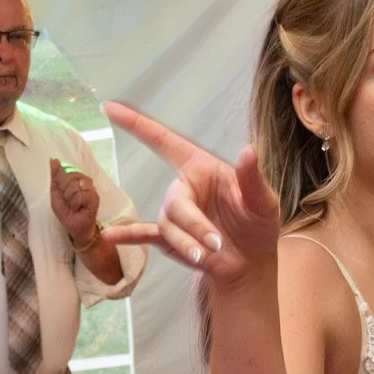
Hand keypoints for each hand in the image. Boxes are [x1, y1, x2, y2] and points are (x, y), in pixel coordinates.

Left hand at [49, 158, 101, 250]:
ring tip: (73, 206)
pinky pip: (82, 195)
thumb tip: (53, 160)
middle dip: (65, 190)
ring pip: (76, 185)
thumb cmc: (66, 211)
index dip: (61, 180)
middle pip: (71, 175)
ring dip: (70, 198)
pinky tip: (79, 208)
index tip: (62, 192)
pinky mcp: (95, 197)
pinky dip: (77, 203)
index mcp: (76, 178)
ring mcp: (91, 189)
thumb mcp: (55, 193)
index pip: (67, 169)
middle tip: (68, 201)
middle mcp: (85, 181)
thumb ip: (55, 176)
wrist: (75, 227)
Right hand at [100, 101, 281, 284]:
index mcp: (202, 168)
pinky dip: (128, 235)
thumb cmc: (258, 226)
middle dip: (194, 225)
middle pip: (174, 203)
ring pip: (168, 226)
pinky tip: (110, 236)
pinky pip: (144, 234)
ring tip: (209, 256)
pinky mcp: (169, 240)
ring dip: (186, 242)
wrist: (251, 264)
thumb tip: (248, 151)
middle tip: (216, 244)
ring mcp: (175, 215)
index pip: (164, 141)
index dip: (137, 124)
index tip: (110, 108)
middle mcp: (185, 188)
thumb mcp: (264, 201)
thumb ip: (252, 178)